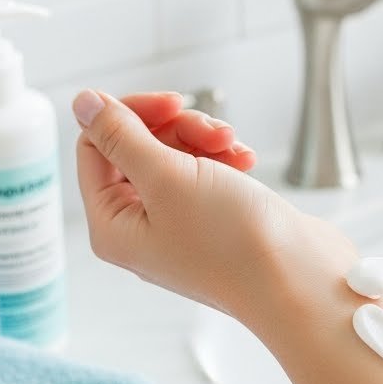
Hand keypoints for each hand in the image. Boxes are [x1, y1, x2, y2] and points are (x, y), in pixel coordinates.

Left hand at [73, 88, 350, 330]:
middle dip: (177, 128)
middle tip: (212, 130)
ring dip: (204, 139)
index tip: (172, 103)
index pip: (96, 147)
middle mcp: (139, 227)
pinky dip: (224, 158)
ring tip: (234, 148)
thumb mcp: (167, 177)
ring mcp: (177, 223)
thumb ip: (121, 136)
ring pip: (174, 154)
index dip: (130, 116)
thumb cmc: (233, 243)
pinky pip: (204, 171)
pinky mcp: (212, 219)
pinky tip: (246, 162)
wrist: (299, 280)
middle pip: (136, 147)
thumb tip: (83, 103)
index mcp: (113, 225)